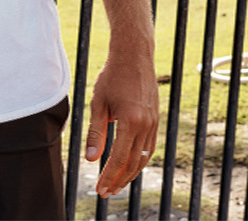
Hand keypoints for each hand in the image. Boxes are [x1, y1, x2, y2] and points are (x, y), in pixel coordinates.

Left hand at [85, 50, 159, 197]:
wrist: (134, 55)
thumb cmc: (113, 75)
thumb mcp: (99, 102)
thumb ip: (96, 132)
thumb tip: (91, 159)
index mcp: (130, 121)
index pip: (119, 158)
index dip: (109, 176)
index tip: (100, 189)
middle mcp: (146, 125)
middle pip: (133, 163)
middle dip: (119, 180)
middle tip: (106, 192)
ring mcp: (153, 122)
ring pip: (143, 157)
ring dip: (130, 173)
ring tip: (117, 183)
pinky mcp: (155, 119)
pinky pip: (149, 146)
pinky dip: (139, 159)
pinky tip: (129, 164)